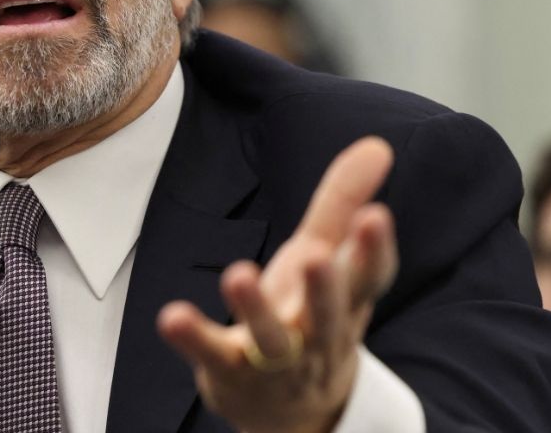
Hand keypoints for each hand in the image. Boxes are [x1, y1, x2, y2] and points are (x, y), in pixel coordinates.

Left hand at [157, 137, 398, 432]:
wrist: (292, 411)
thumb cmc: (310, 316)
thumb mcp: (327, 256)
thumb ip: (342, 202)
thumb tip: (378, 144)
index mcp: (345, 302)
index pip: (367, 278)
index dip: (373, 250)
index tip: (376, 217)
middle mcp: (316, 333)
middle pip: (325, 314)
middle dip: (322, 287)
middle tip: (313, 256)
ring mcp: (274, 359)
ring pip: (270, 338)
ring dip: (255, 308)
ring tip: (237, 274)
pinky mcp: (230, 370)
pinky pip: (212, 353)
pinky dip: (193, 337)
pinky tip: (172, 316)